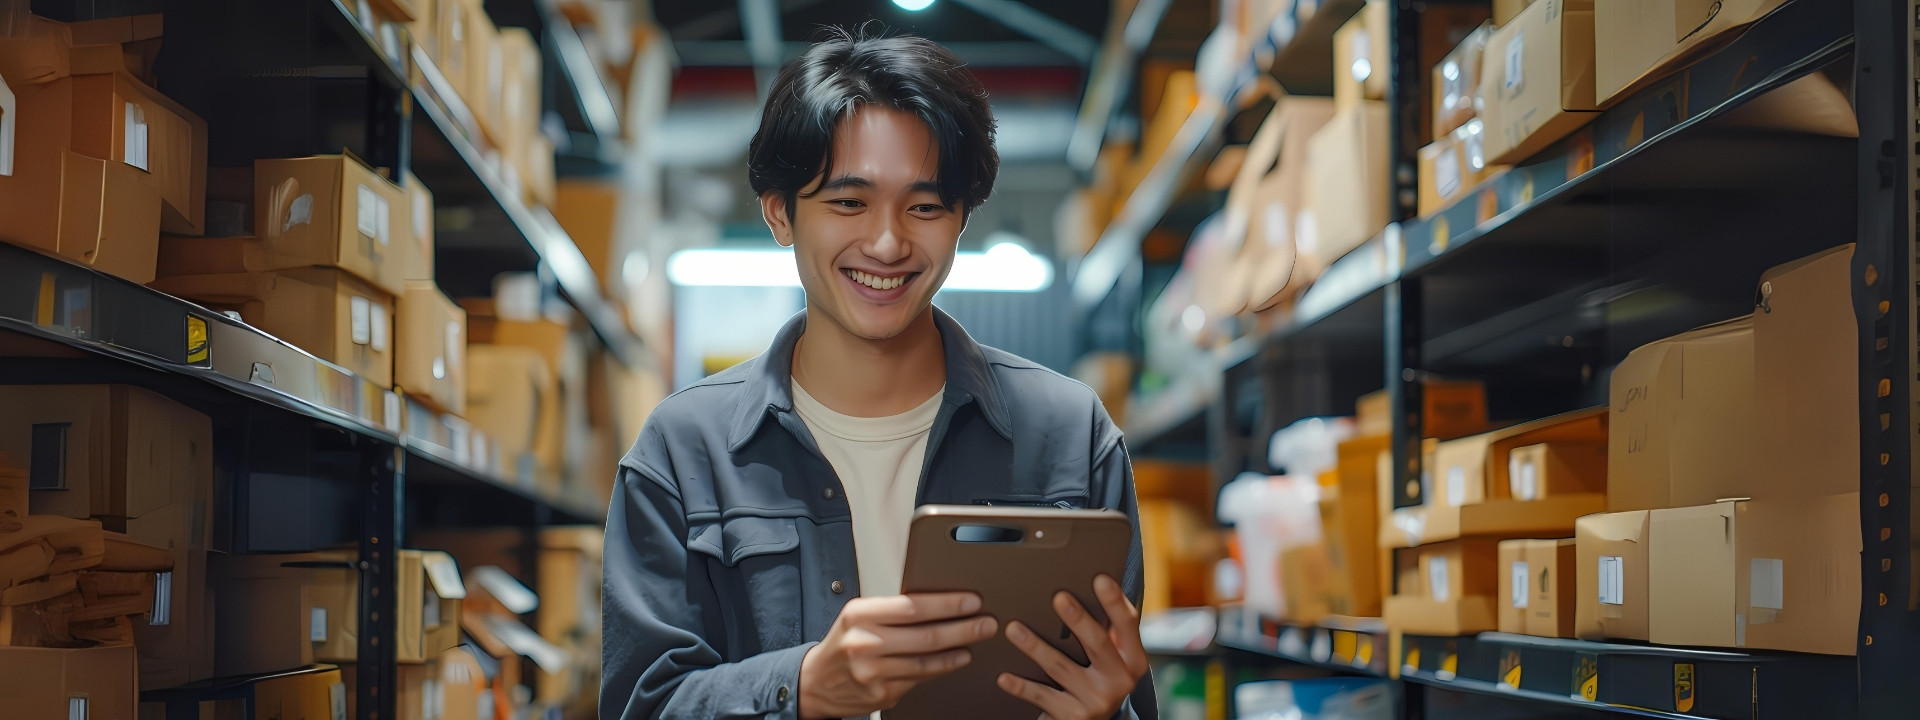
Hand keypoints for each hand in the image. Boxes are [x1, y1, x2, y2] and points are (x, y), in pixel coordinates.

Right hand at [798, 592, 998, 718]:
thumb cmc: (844, 642)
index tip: (971, 600)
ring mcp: (873, 673)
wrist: (815, 682)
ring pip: (926, 662)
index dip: (947, 604)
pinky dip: (941, 669)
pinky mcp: (881, 695)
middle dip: (963, 629)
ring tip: (975, 642)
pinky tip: (955, 660)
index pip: (912, 607)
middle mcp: (864, 643)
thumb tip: (940, 602)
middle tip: (986, 623)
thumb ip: (893, 610)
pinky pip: (919, 679)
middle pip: (925, 636)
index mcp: (860, 615)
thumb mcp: (859, 615)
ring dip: (957, 651)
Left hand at [997, 575, 1148, 719]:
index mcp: (1133, 659)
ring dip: (1034, 646)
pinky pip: (1042, 696)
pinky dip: (1021, 686)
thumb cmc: (1098, 677)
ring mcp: (1097, 701)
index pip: (1128, 624)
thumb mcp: (1112, 657)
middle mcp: (1120, 681)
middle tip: (1058, 597)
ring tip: (1013, 629)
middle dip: (1077, 619)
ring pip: (1060, 667)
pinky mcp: (1073, 716)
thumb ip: (1107, 630)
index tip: (1100, 579)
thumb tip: (1086, 585)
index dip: (1114, 601)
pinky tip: (1004, 676)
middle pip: (1097, 643)